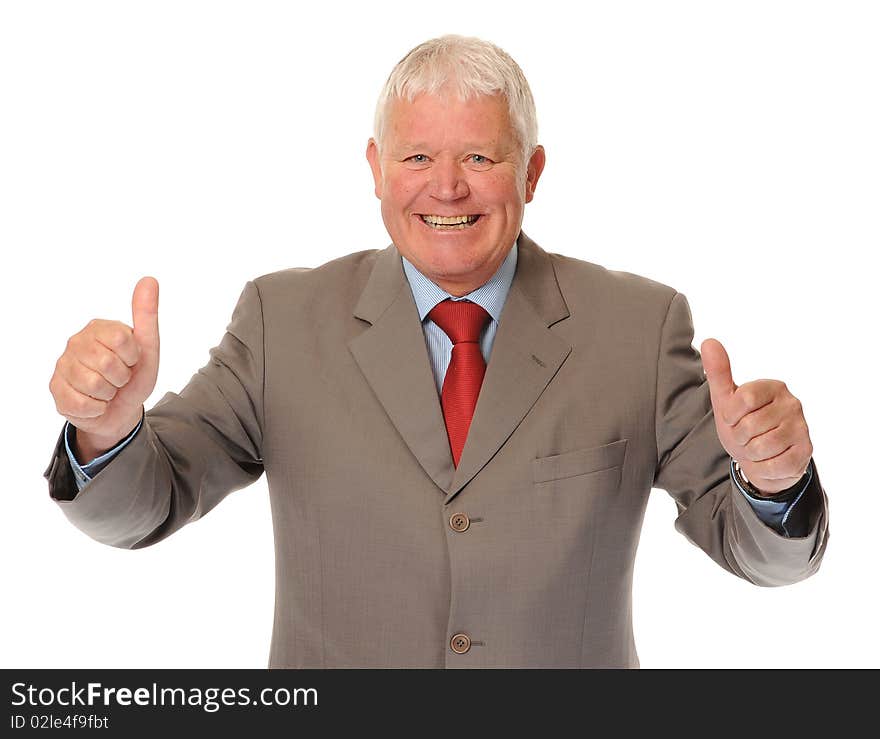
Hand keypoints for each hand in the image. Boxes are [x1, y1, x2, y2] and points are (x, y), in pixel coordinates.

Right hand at [49, 277, 159, 454]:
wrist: (121, 410)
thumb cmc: (133, 376)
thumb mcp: (148, 347)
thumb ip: (147, 315)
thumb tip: (149, 279)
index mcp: (99, 328)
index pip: (122, 339)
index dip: (134, 357)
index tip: (132, 360)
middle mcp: (76, 342)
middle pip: (108, 363)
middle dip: (122, 377)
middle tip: (119, 378)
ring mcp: (63, 365)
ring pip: (95, 385)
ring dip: (109, 394)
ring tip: (107, 389)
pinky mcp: (56, 389)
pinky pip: (83, 403)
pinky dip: (98, 408)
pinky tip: (95, 401)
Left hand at [700, 338, 811, 495]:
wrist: (761, 458)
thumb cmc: (742, 424)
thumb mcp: (725, 399)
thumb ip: (718, 372)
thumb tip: (709, 341)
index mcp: (773, 386)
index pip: (742, 400)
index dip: (731, 416)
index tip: (734, 418)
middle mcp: (793, 404)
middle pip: (749, 426)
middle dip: (739, 438)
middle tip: (746, 437)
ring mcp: (803, 428)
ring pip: (761, 448)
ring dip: (751, 454)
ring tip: (757, 448)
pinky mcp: (806, 452)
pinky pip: (773, 466)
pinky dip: (763, 468)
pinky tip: (768, 460)